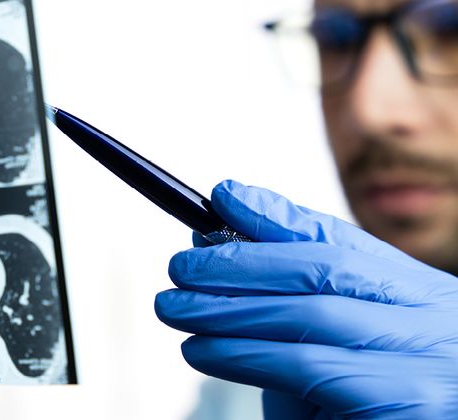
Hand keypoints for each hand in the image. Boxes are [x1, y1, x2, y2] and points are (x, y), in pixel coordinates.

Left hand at [155, 180, 457, 417]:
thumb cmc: (365, 416)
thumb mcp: (332, 358)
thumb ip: (291, 314)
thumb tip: (220, 255)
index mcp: (423, 297)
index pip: (343, 241)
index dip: (276, 217)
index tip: (222, 197)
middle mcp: (434, 320)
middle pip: (324, 268)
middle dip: (240, 261)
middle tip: (180, 266)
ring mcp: (427, 360)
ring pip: (309, 313)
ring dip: (227, 308)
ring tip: (173, 307)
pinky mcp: (405, 404)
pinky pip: (307, 367)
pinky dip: (244, 354)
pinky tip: (200, 349)